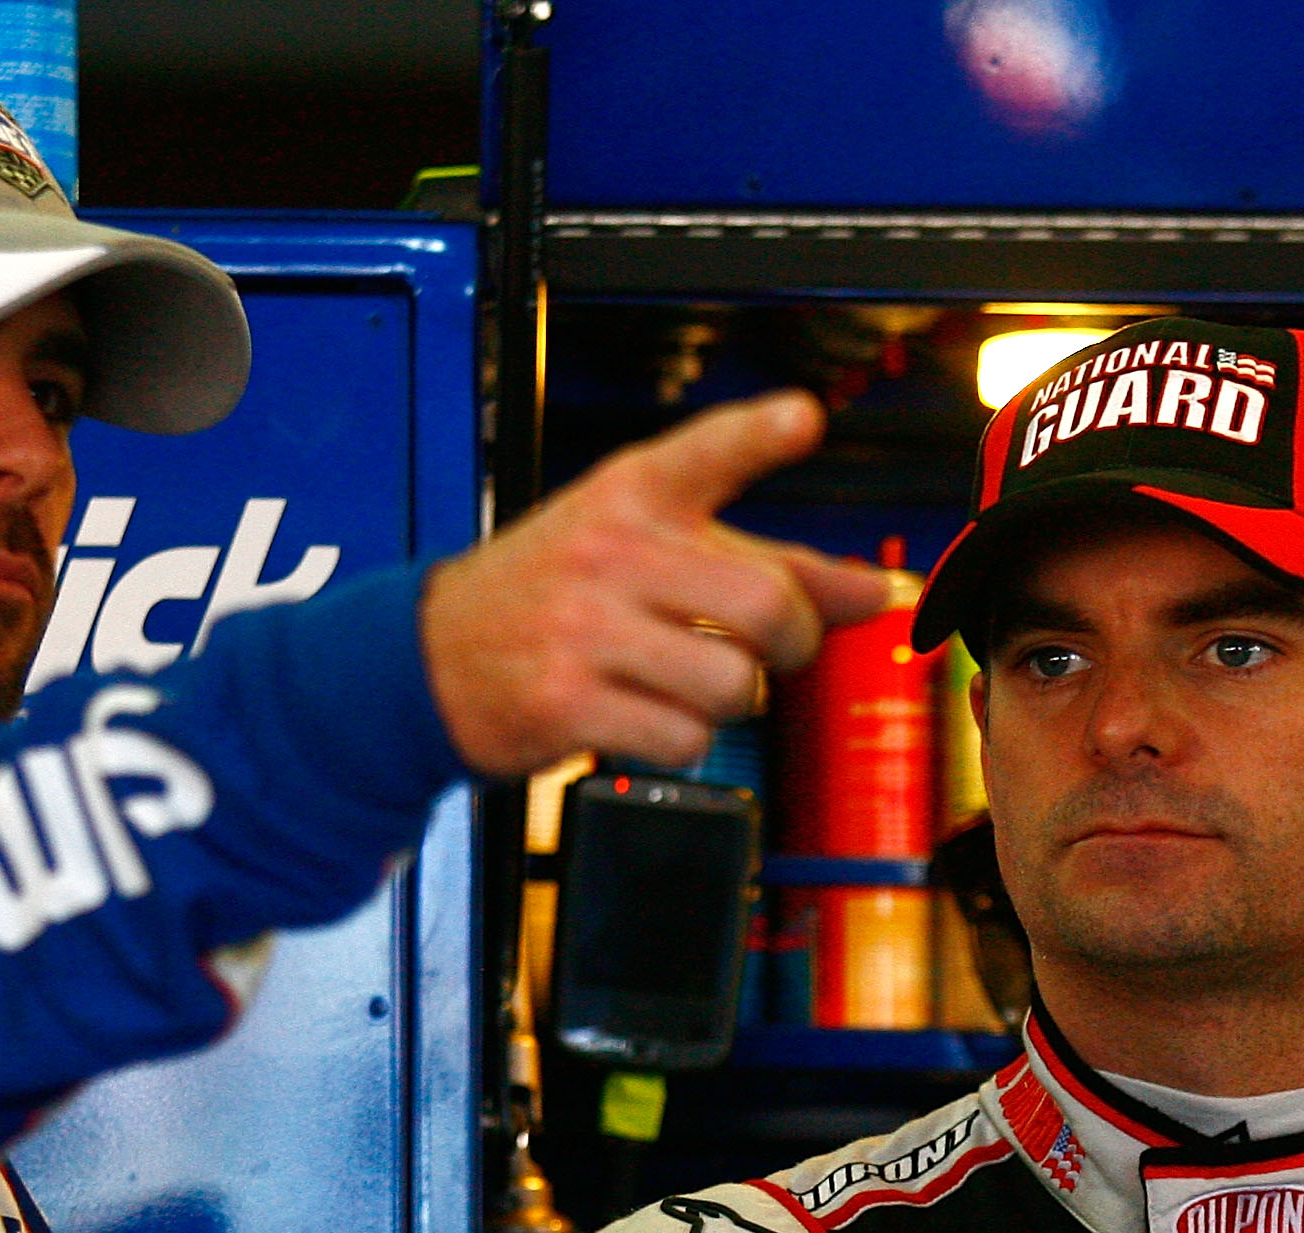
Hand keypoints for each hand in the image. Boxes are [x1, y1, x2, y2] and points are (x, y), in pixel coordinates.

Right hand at [419, 392, 891, 777]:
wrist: (430, 659)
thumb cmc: (554, 597)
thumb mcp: (642, 550)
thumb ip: (763, 563)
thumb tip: (873, 591)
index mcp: (630, 494)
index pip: (704, 451)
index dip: (759, 433)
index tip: (801, 420)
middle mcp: (610, 551)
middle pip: (766, 605)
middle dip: (793, 643)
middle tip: (774, 649)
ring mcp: (585, 629)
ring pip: (734, 684)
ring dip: (732, 700)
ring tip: (688, 682)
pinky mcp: (567, 702)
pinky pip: (682, 739)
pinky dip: (680, 741)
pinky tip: (642, 715)